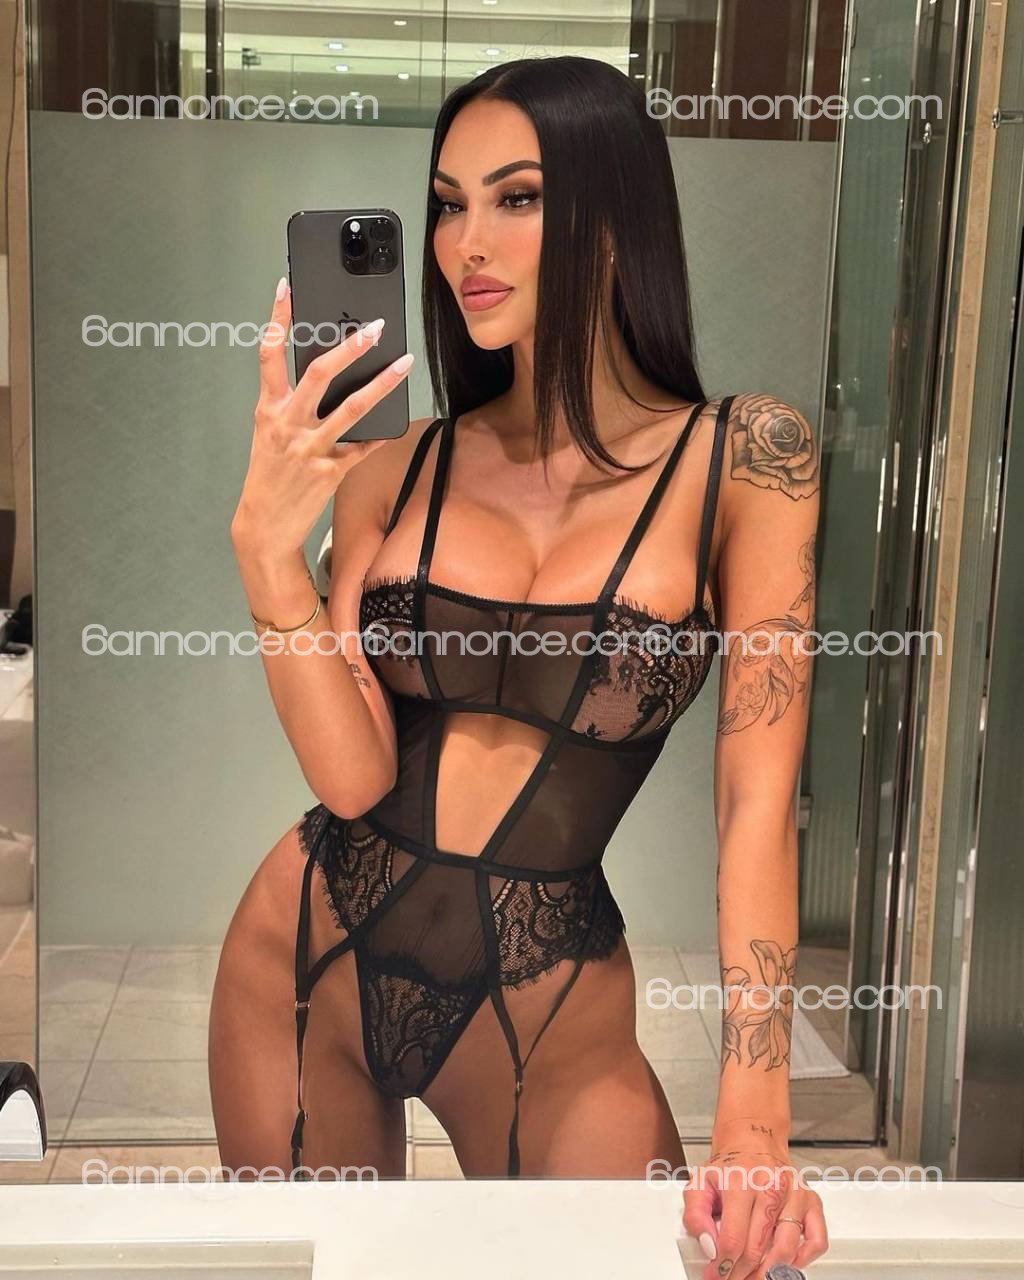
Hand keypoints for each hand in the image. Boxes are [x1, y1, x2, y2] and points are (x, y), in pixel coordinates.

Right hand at [231, 276, 413, 559]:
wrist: (265, 525)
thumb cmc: (269, 475)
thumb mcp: (268, 434)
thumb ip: (290, 404)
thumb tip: (326, 376)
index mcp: (268, 410)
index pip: (269, 355)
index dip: (277, 319)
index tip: (287, 287)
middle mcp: (287, 424)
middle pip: (320, 374)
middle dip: (350, 347)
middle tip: (375, 327)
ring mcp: (310, 448)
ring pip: (352, 408)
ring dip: (382, 384)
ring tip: (403, 363)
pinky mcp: (330, 472)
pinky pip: (363, 447)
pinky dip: (380, 435)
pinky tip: (395, 424)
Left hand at [682, 1145, 827, 1277]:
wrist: (754, 1139)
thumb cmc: (730, 1165)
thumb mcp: (699, 1182)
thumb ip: (695, 1215)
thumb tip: (708, 1245)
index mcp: (741, 1183)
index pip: (732, 1239)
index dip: (721, 1266)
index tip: (714, 1275)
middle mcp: (771, 1188)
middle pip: (757, 1248)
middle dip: (740, 1273)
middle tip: (730, 1278)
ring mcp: (795, 1195)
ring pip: (785, 1249)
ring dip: (767, 1272)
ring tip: (752, 1277)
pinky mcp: (811, 1202)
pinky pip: (817, 1241)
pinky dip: (803, 1259)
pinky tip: (785, 1263)